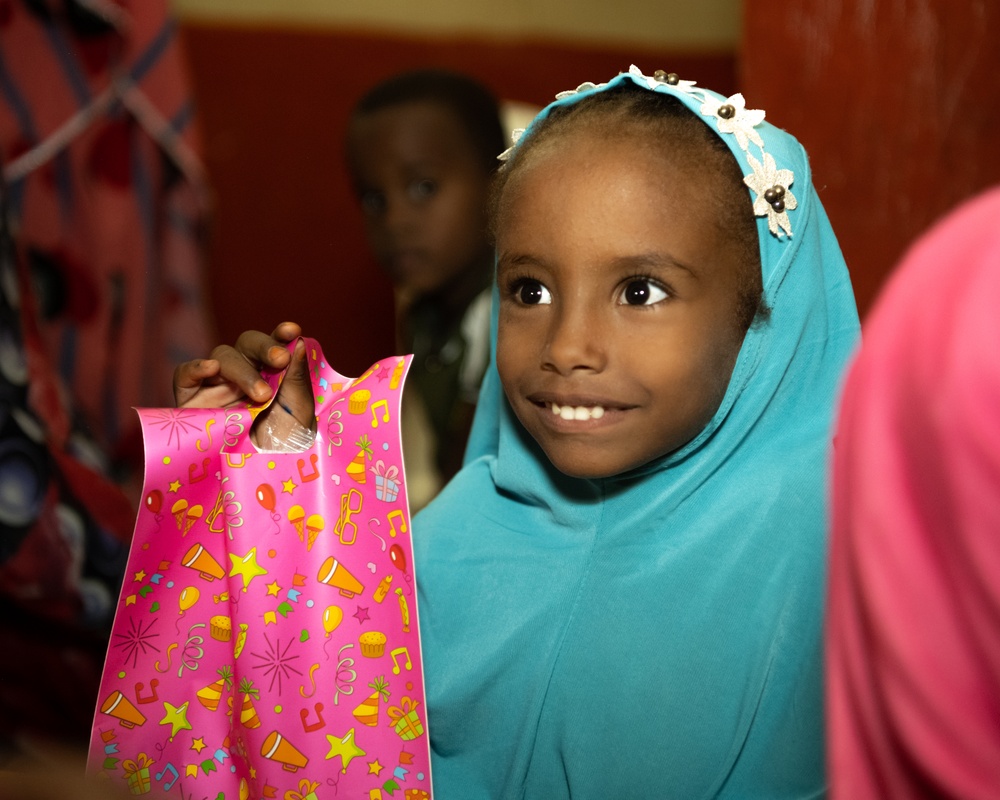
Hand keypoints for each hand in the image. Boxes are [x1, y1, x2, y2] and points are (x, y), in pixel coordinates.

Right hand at [173, 322, 314, 449]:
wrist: (253, 479)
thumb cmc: (280, 449)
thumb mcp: (298, 415)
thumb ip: (297, 379)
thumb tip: (300, 342)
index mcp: (272, 375)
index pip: (275, 345)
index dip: (281, 334)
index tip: (293, 331)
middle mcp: (244, 375)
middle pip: (247, 343)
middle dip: (264, 347)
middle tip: (280, 360)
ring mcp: (216, 385)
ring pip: (222, 356)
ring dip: (242, 369)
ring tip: (261, 394)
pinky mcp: (190, 399)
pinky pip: (185, 373)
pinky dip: (196, 367)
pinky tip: (211, 369)